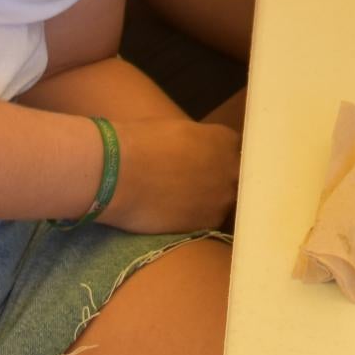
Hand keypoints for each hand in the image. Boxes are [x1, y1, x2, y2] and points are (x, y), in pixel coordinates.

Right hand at [99, 115, 241, 232]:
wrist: (118, 173)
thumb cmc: (141, 143)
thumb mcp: (178, 131)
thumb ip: (199, 143)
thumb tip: (198, 153)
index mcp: (226, 139)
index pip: (235, 151)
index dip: (219, 159)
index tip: (205, 165)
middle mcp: (233, 168)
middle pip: (235, 177)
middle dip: (218, 181)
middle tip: (194, 186)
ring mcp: (223, 197)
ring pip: (224, 202)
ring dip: (209, 203)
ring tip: (182, 203)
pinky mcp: (208, 223)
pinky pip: (210, 222)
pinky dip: (197, 220)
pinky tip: (177, 217)